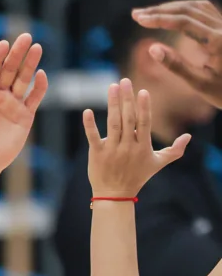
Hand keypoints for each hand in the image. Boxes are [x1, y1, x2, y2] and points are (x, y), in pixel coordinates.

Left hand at [0, 33, 47, 177]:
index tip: (3, 44)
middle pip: (9, 70)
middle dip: (17, 54)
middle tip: (26, 37)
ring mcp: (12, 103)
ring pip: (23, 80)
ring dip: (30, 64)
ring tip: (37, 48)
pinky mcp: (25, 115)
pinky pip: (33, 98)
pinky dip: (39, 87)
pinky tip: (42, 75)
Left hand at [83, 79, 189, 196]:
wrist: (115, 195)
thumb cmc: (138, 177)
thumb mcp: (158, 164)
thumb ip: (174, 150)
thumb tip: (188, 136)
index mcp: (143, 146)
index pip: (144, 123)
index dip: (144, 107)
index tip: (143, 91)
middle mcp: (128, 147)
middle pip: (128, 119)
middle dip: (127, 99)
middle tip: (125, 80)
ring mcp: (112, 150)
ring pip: (113, 124)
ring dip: (112, 104)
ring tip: (112, 86)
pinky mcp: (97, 154)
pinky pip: (93, 137)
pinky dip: (90, 125)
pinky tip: (87, 111)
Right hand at [131, 0, 221, 108]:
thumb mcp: (199, 84)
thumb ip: (176, 65)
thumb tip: (152, 49)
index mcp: (217, 41)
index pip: (184, 21)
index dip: (159, 18)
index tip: (139, 19)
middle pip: (188, 9)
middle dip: (160, 10)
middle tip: (136, 14)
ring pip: (196, 6)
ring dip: (171, 7)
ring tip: (149, 14)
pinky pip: (204, 10)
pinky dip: (185, 9)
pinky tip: (171, 13)